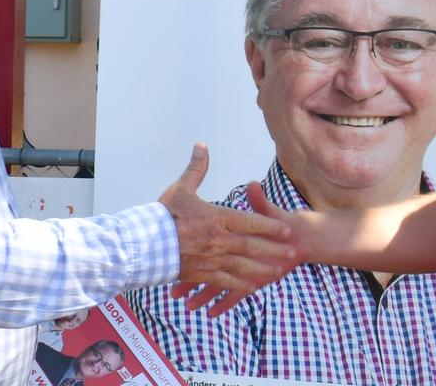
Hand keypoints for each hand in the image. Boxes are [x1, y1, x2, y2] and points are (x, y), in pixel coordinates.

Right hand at [158, 144, 296, 315]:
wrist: (142, 246)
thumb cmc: (162, 216)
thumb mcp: (180, 189)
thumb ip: (196, 169)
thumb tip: (202, 146)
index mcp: (217, 218)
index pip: (250, 222)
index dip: (270, 226)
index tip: (287, 230)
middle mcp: (218, 240)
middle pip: (253, 246)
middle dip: (275, 249)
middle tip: (293, 253)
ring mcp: (211, 259)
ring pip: (244, 266)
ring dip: (263, 268)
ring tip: (279, 272)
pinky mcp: (202, 274)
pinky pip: (226, 281)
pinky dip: (241, 285)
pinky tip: (252, 288)